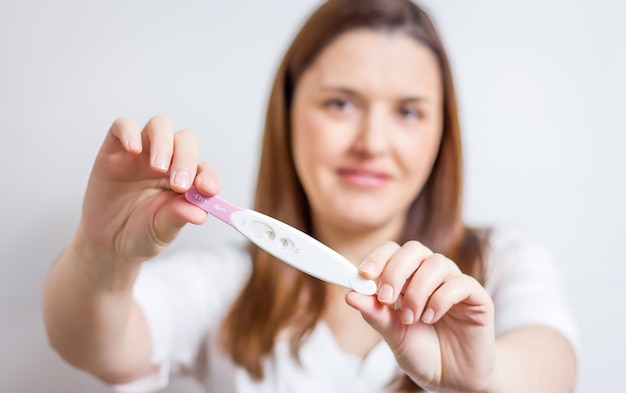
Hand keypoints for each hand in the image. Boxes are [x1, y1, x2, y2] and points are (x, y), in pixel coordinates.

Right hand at [77, 115, 216, 264]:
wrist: (107, 243)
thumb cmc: (141, 233)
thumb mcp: (162, 230)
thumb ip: (178, 217)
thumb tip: (200, 213)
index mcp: (187, 180)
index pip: (205, 169)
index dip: (209, 176)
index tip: (207, 189)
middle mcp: (168, 162)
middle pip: (185, 141)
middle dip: (186, 158)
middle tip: (179, 183)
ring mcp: (142, 154)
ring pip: (159, 126)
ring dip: (163, 142)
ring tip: (157, 167)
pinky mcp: (114, 151)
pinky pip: (122, 126)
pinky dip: (129, 132)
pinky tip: (133, 150)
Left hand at [345, 241, 495, 392]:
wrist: (452, 381)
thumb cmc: (423, 354)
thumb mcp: (393, 334)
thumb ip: (375, 314)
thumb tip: (350, 294)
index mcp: (408, 279)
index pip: (393, 252)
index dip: (378, 257)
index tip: (363, 274)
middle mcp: (431, 276)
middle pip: (414, 249)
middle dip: (396, 270)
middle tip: (386, 298)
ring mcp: (454, 284)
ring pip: (437, 263)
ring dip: (418, 290)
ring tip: (411, 318)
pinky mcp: (477, 297)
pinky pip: (460, 283)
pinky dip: (441, 299)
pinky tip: (431, 318)